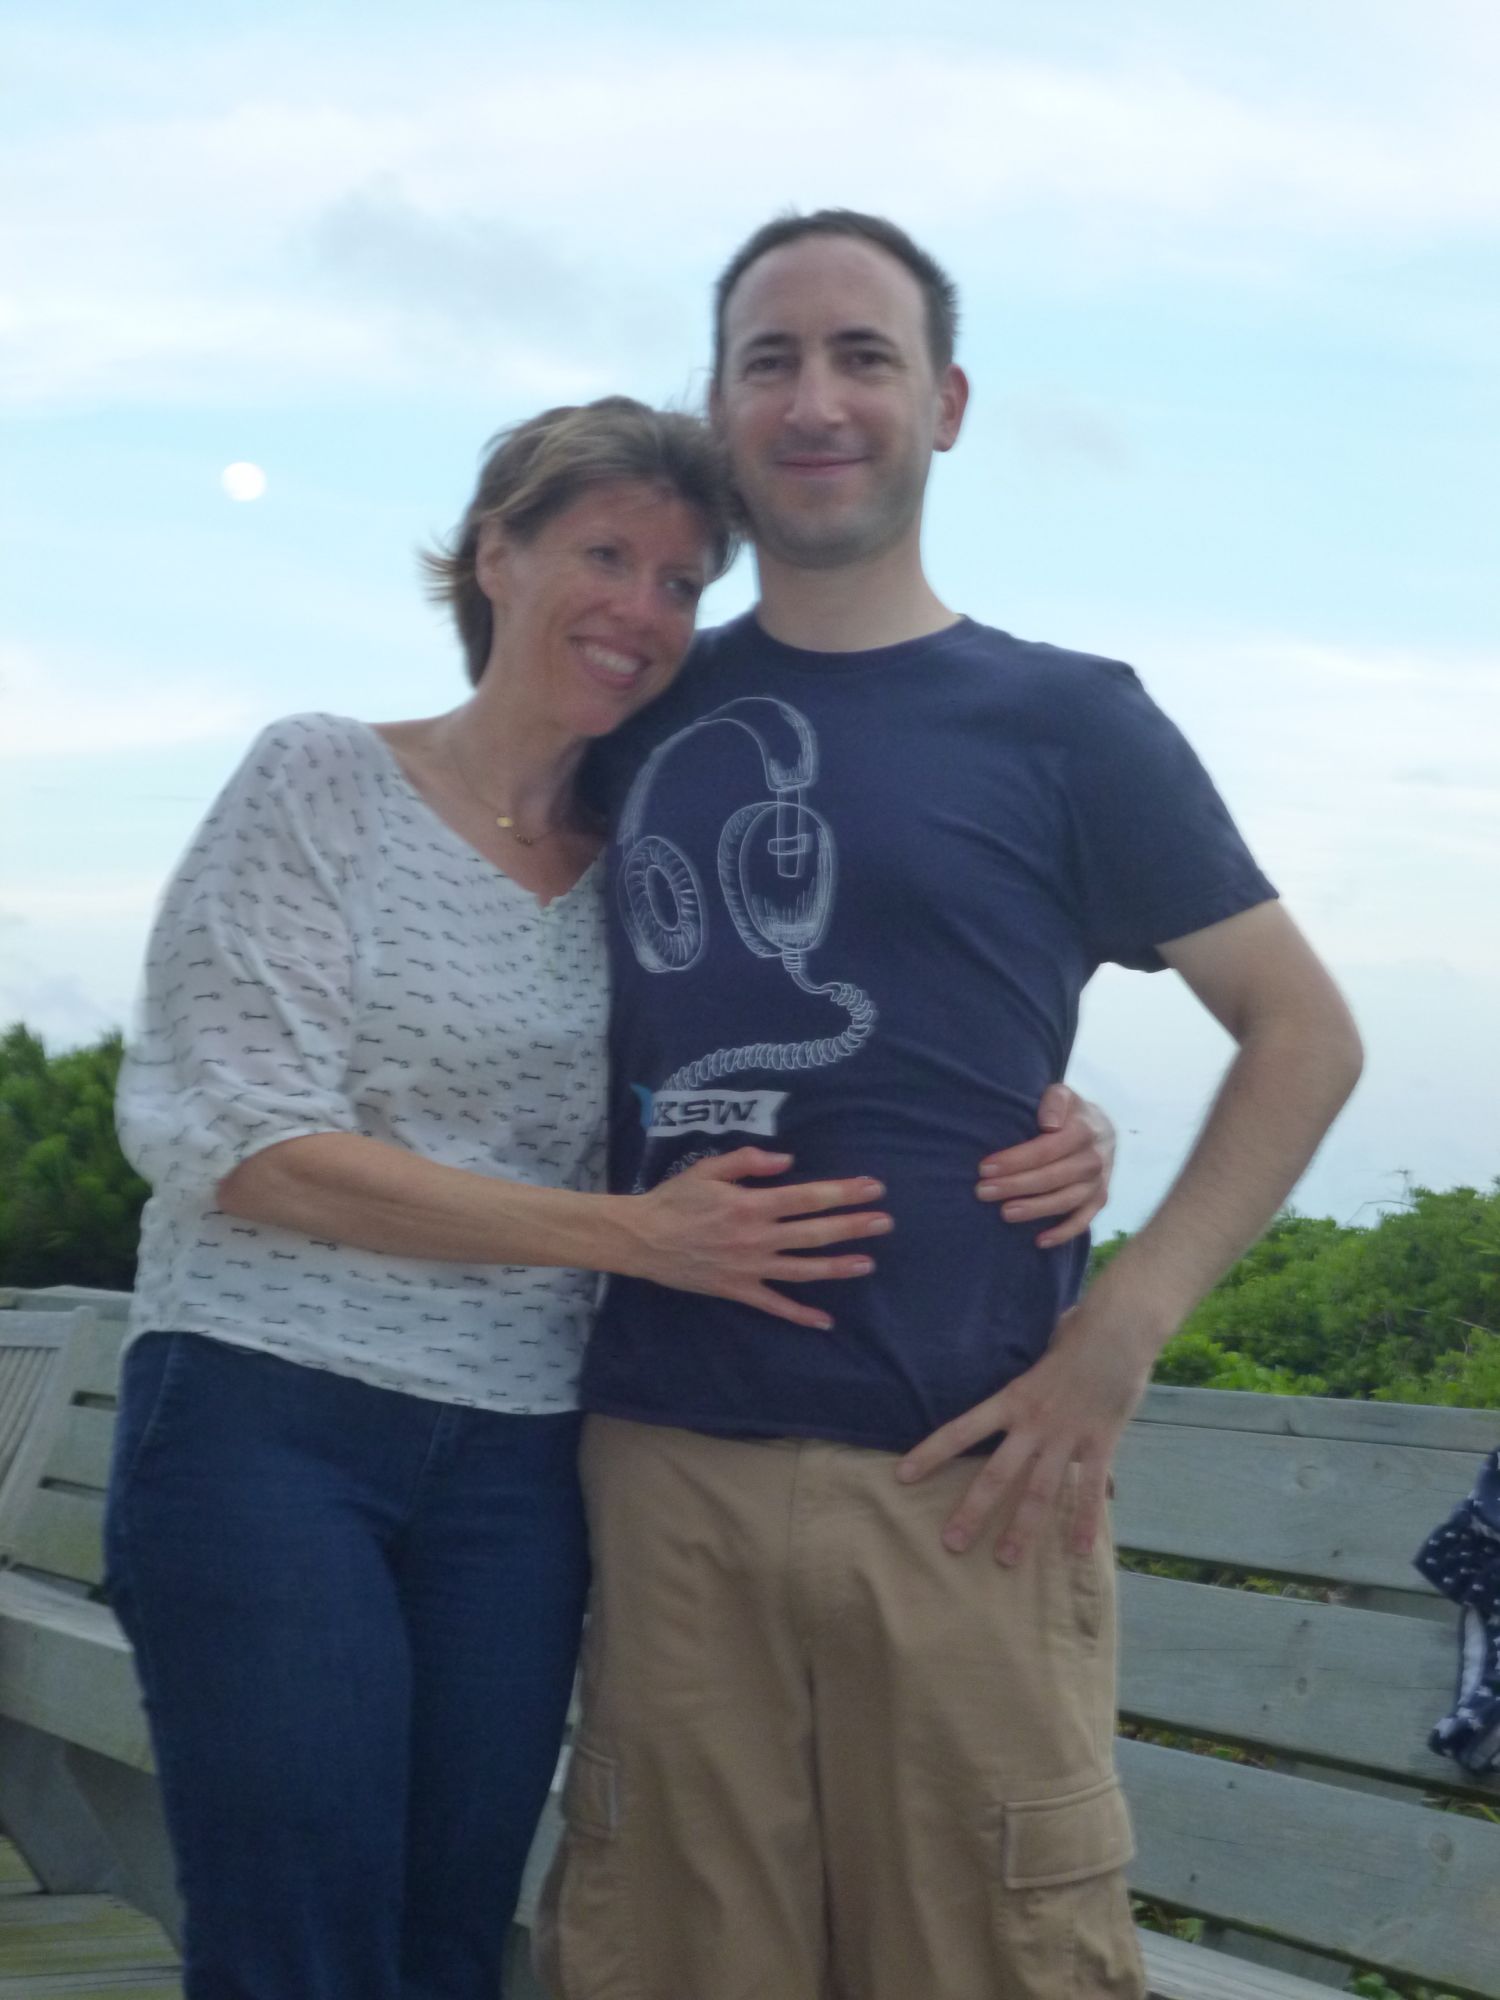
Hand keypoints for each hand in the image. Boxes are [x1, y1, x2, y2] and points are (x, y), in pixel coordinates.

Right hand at [625, 1148, 891, 1329]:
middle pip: (814, 1233)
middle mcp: (756, 1238)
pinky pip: (774, 1305)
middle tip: (885, 1222)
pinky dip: (800, 1315)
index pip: (807, 1197)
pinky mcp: (738, 1290)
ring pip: (803, 1270)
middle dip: (853, 1226)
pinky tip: (825, 1321)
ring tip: (868, 1262)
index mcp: (751, 1204)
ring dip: (838, 1267)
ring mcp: (749, 1268)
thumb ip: (748, 1161)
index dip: (842, 1193)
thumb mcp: (708, 1168)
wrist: (641, 1238)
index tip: (871, 1188)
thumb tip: (787, 1160)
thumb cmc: (674, 1199)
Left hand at [895, 1284, 1159, 1563]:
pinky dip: (1085, 1519)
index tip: (902, 1476)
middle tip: (952, 1544)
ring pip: (1040, 1490)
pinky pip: (1090, 1487)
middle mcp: (1034, 1422)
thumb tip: (1011, 1395)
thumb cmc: (1075, 1338)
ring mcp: (1067, 1435)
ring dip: (1023, 1527)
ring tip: (1007, 1559)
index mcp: (1012, 1398)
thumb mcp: (1037, 1358)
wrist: (1118, 1330)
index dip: (931, 1452)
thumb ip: (1023, 1386)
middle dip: (973, 1510)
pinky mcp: (1101, 1442)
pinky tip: (1078, 1550)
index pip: (961, 1429)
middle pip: (997, 1473)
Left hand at [975, 1082, 1114, 1246]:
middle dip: (1015, 1185)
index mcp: (1085, 1130)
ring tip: (1004, 1213)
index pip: (1046, 1149)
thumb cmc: (1070, 1112)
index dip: (1014, 1160)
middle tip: (983, 1191)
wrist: (1102, 1128)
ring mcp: (1099, 1182)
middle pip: (1052, 1177)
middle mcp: (1095, 1158)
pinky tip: (1039, 1241)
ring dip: (1034, 1210)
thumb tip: (1048, 1123)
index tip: (985, 1168)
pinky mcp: (1100, 1200)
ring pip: (1066, 1201)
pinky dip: (1063, 1233)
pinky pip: (1083, 1221)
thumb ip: (1055, 1100)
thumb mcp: (1063, 1094)